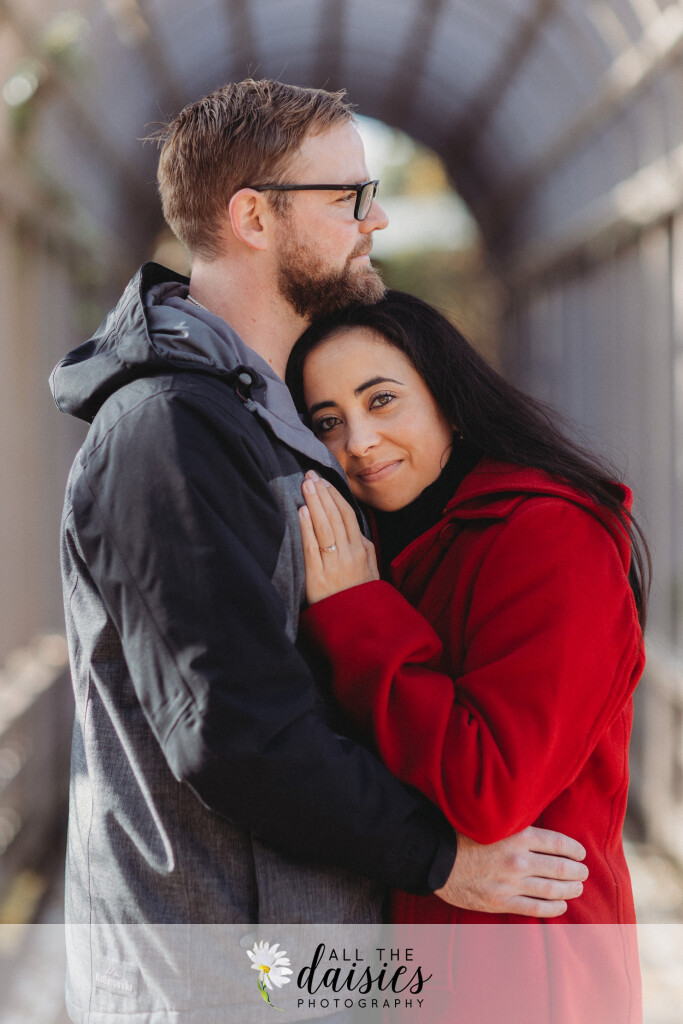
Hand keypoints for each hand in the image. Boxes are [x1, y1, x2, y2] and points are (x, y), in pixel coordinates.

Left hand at [299, 470, 378, 603]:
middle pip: (335, 516)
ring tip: (306, 485)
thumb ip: (365, 548)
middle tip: (310, 475)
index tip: (324, 480)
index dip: (335, 496)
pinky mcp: (318, 578)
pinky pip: (312, 548)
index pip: (347, 515)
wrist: (358, 626)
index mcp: (362, 550)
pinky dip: (307, 528)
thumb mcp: (371, 570)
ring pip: (325, 527)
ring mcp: (334, 565)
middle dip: (323, 493)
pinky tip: (301, 512)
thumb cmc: (362, 596)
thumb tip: (357, 529)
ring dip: (315, 503)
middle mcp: (349, 554)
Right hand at [435, 826, 588, 917]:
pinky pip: (535, 908)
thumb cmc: (461, 833)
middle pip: (560, 868)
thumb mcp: (491, 820)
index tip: (580, 852)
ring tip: (578, 887)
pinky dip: (553, 907)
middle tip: (583, 871)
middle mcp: (518, 860)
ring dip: (570, 889)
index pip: (558, 843)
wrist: (435, 857)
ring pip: (552, 889)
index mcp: (517, 836)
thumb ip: (515, 824)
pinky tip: (562, 905)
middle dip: (577, 870)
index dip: (574, 849)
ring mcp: (510, 883)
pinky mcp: (501, 902)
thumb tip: (538, 826)